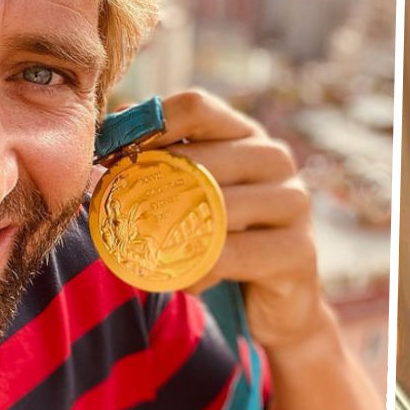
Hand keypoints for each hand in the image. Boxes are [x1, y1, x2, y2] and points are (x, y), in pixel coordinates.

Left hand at [140, 90, 329, 349]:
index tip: (109, 155)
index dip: (147, 126)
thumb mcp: (192, 194)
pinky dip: (198, 270)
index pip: (196, 106)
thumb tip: (120, 113)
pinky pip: (231, 255)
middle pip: (201, 156)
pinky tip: (185, 280)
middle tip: (114, 207)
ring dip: (173, 232)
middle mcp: (275, 158)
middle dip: (150, 183)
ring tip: (146, 250)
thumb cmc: (223, 240)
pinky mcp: (300, 249)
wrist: (274, 303)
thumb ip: (163, 156)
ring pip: (217, 207)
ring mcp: (294, 201)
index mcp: (246, 134)